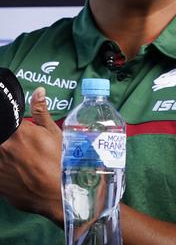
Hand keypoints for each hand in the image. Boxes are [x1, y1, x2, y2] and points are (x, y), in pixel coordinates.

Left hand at [0, 87, 63, 223]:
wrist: (56, 195)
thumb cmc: (60, 162)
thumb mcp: (55, 134)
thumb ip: (41, 112)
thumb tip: (39, 90)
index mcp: (18, 132)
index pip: (6, 121)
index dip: (13, 128)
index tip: (19, 133)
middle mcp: (3, 147)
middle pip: (3, 139)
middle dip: (10, 142)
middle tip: (25, 148)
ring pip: (0, 156)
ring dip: (6, 156)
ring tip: (22, 161)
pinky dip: (5, 170)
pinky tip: (16, 173)